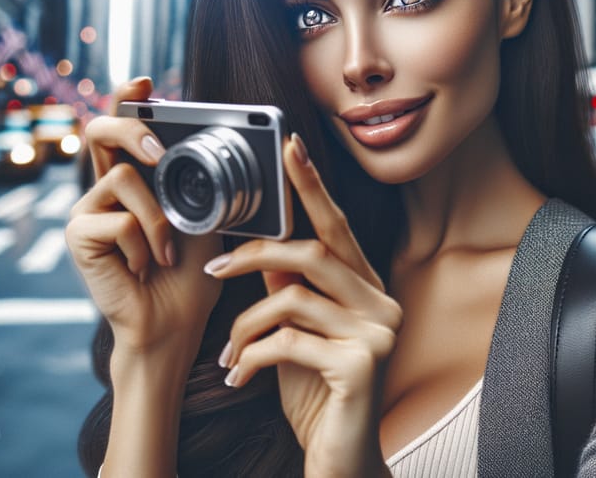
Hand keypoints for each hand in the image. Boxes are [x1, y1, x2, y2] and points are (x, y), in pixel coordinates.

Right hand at [65, 78, 222, 358]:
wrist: (176, 322)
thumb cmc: (192, 270)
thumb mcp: (206, 215)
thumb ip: (200, 182)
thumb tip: (217, 144)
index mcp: (137, 178)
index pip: (125, 127)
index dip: (129, 99)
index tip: (146, 81)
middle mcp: (107, 188)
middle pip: (100, 130)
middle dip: (132, 127)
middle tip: (159, 149)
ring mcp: (89, 210)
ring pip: (122, 177)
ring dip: (158, 217)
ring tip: (167, 251)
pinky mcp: (79, 235)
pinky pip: (117, 219)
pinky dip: (144, 244)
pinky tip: (145, 266)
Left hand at [203, 134, 401, 476]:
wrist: (339, 457)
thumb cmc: (316, 390)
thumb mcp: (296, 331)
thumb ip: (286, 288)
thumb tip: (260, 251)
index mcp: (367, 287)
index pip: (338, 226)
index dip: (312, 185)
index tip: (290, 148)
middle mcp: (381, 301)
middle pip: (314, 252)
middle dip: (257, 254)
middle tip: (214, 267)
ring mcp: (378, 332)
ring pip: (294, 297)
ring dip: (246, 322)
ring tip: (226, 350)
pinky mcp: (364, 364)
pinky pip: (289, 341)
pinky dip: (253, 354)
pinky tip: (239, 374)